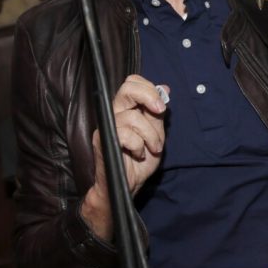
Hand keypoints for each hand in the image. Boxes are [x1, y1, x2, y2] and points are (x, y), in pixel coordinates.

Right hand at [82, 75, 168, 240]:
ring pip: (132, 117)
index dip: (149, 88)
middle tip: (159, 110)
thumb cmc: (139, 161)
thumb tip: (165, 88)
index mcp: (126, 109)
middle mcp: (114, 113)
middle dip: (148, 96)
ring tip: (152, 148)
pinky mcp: (102, 140)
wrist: (128, 185)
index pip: (132, 82)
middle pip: (127, 88)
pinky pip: (125, 134)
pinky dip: (138, 146)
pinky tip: (138, 155)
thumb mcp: (156, 134)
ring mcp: (107, 126)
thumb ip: (157, 112)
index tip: (161, 106)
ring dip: (150, 135)